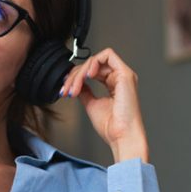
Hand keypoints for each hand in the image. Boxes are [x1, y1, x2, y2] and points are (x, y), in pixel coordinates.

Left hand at [59, 47, 148, 162]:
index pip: (92, 71)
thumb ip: (85, 91)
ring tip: (74, 87)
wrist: (121, 136)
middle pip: (92, 65)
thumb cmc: (112, 127)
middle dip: (74, 75)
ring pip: (96, 60)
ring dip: (80, 72)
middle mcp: (120, 78)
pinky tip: (87, 75)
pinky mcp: (125, 74)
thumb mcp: (91, 104)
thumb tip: (77, 82)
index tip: (65, 89)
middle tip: (67, 89)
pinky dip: (94, 62)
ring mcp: (123, 75)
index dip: (76, 77)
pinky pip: (108, 56)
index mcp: (114, 85)